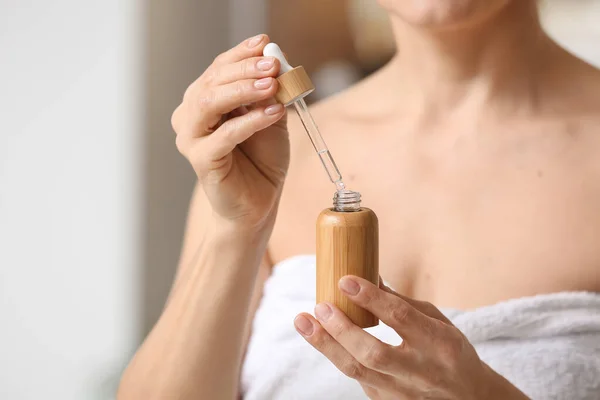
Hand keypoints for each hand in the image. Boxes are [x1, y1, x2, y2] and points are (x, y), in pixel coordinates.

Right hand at [171, 34, 288, 229]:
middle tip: (272, 65)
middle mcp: (191, 116)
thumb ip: (271, 94)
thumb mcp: (272, 119)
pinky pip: (224, 134)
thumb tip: (276, 62)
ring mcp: (192, 138)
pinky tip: (273, 114)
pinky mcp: (201, 159)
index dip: (240, 54)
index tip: (263, 42)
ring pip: (209, 103)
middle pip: (212, 82)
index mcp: (204, 102)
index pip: (218, 69)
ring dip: (242, 90)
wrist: (258, 202)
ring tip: (271, 86)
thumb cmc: (261, 161)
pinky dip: (251, 121)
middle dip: (244, 69)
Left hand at [294, 277, 528, 399]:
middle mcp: (420, 370)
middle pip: (373, 353)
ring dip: (326, 345)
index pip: (401, 318)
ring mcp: (401, 391)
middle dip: (342, 328)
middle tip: (320, 306)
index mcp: (439, 343)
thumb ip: (403, 304)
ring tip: (303, 322)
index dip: (371, 299)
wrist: (468, 398)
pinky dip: (337, 355)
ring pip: (357, 370)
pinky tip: (322, 337)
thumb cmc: (451, 352)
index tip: (345, 281)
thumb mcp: (438, 322)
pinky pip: (357, 376)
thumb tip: (368, 278)